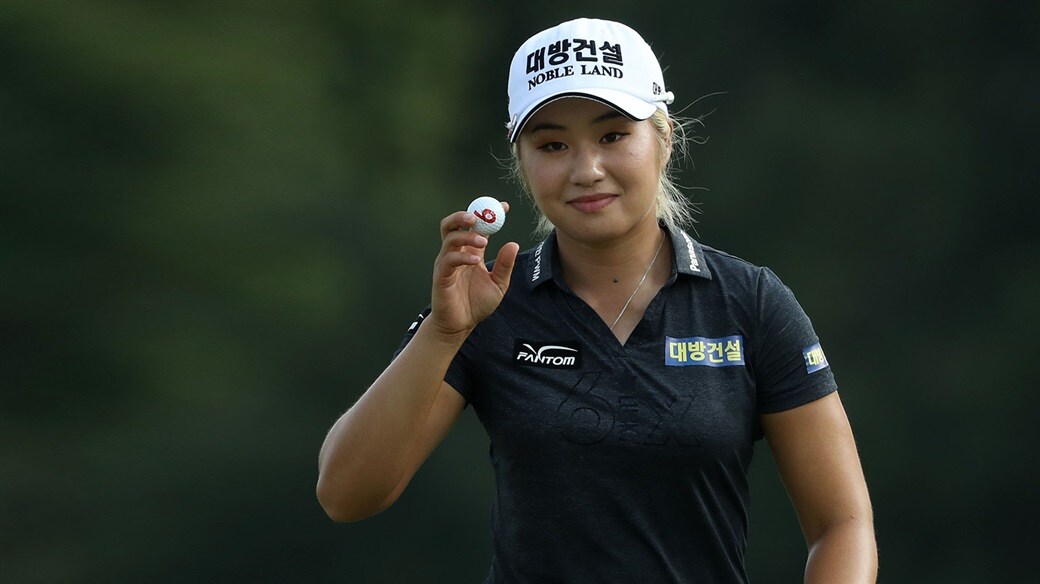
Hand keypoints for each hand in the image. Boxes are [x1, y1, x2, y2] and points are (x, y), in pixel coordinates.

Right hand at [427, 203, 518, 339]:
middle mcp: (456, 253)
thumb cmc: (476, 304)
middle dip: (465, 215)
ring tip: (484, 241)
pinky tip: (475, 260)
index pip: (476, 226)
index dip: (488, 214)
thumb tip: (513, 244)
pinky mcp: (441, 276)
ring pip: (450, 238)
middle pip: (452, 224)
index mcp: (470, 252)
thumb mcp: (498, 284)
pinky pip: (449, 260)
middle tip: (480, 216)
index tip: (504, 207)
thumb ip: (505, 265)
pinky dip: (462, 256)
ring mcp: (446, 263)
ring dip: (467, 235)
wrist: (460, 326)